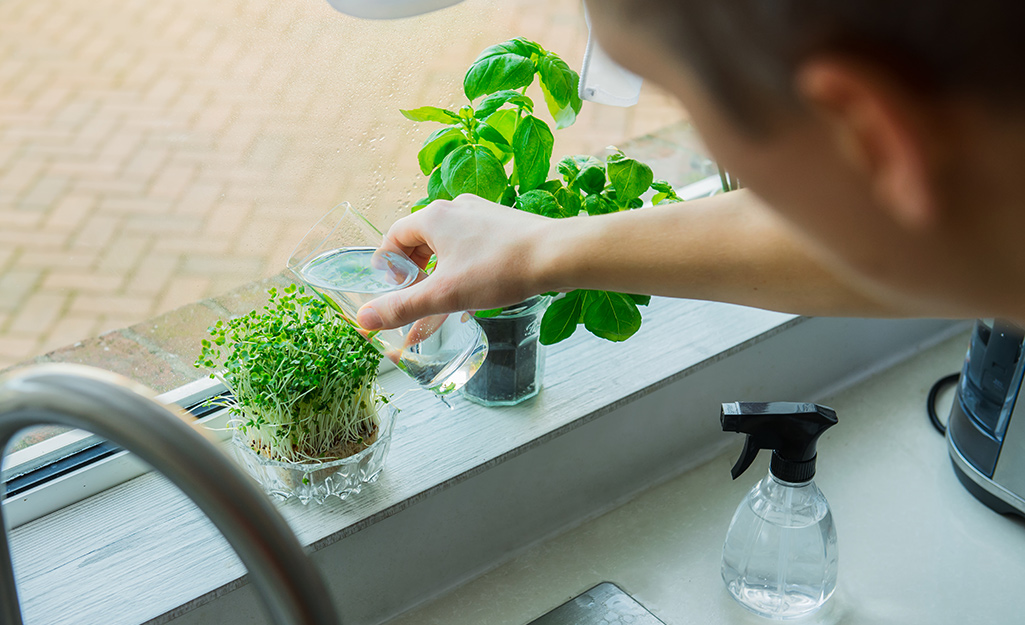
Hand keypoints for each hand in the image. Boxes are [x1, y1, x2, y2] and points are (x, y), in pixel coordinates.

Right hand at [356, 195, 555, 329]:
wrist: (557, 255)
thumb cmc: (500, 270)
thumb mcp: (444, 294)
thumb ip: (403, 307)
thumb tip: (364, 318)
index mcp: (434, 217)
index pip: (394, 237)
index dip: (388, 265)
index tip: (393, 290)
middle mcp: (456, 208)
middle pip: (420, 238)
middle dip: (415, 270)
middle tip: (419, 295)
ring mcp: (482, 213)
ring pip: (449, 242)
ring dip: (441, 269)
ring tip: (447, 297)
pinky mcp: (504, 224)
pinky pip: (473, 243)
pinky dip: (465, 265)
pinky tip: (478, 289)